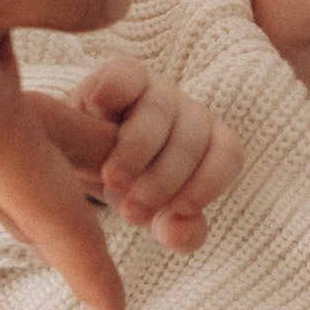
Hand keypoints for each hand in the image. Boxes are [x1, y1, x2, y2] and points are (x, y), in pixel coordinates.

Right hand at [71, 57, 240, 252]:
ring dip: (136, 149)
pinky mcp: (121, 75)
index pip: (227, 155)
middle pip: (191, 140)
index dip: (209, 183)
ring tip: (113, 182)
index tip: (180, 211)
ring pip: (159, 112)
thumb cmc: (131, 187)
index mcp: (209, 146)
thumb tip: (179, 233)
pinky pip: (125, 76)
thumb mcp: (153, 215)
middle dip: (164, 180)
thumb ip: (175, 232)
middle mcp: (189, 115)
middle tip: (133, 213)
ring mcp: (157, 91)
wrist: (83, 157)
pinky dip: (112, 90)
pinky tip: (96, 112)